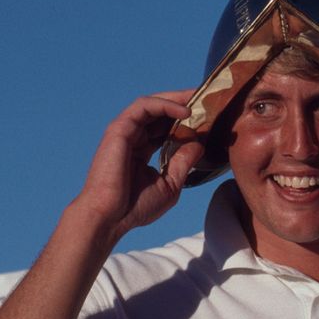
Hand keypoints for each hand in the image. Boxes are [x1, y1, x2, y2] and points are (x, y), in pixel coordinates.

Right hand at [72, 90, 202, 244]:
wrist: (109, 218)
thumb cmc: (134, 207)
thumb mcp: (169, 184)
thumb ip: (183, 163)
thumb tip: (199, 144)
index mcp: (140, 152)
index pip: (164, 129)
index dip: (185, 122)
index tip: (208, 120)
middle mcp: (132, 139)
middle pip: (159, 113)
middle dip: (183, 104)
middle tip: (208, 100)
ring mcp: (124, 132)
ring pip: (151, 105)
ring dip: (176, 100)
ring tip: (199, 100)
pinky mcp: (119, 129)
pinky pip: (144, 107)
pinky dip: (165, 105)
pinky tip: (186, 112)